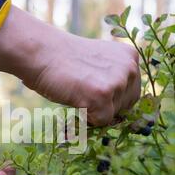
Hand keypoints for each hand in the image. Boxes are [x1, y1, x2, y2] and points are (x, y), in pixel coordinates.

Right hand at [0, 6, 140, 125]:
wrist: (42, 52)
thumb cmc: (64, 61)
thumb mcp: (99, 64)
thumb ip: (115, 78)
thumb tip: (123, 112)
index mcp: (130, 57)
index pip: (132, 92)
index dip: (112, 98)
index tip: (91, 86)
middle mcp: (130, 68)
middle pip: (127, 106)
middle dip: (106, 106)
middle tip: (83, 90)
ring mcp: (117, 81)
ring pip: (114, 115)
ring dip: (95, 110)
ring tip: (78, 90)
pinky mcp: (103, 96)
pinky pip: (101, 121)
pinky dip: (87, 117)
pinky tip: (75, 98)